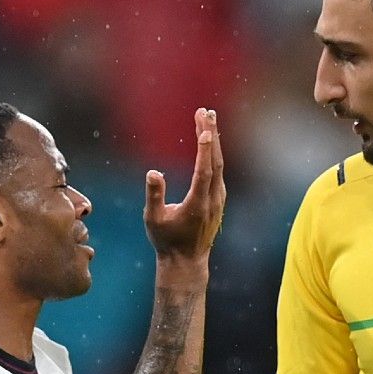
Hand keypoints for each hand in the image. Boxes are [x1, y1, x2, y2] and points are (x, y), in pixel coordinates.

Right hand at [143, 108, 225, 259]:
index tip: (204, 130)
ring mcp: (218, 200)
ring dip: (213, 140)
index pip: (204, 172)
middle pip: (216, 162)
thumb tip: (153, 173)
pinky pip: (218, 170)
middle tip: (205, 112)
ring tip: (207, 117)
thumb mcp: (153, 220)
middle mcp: (212, 200)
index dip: (204, 151)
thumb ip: (154, 195)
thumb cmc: (166, 240)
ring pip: (219, 165)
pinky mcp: (218, 199)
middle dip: (210, 135)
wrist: (186, 261)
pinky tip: (209, 140)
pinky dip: (213, 152)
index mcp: (198, 204)